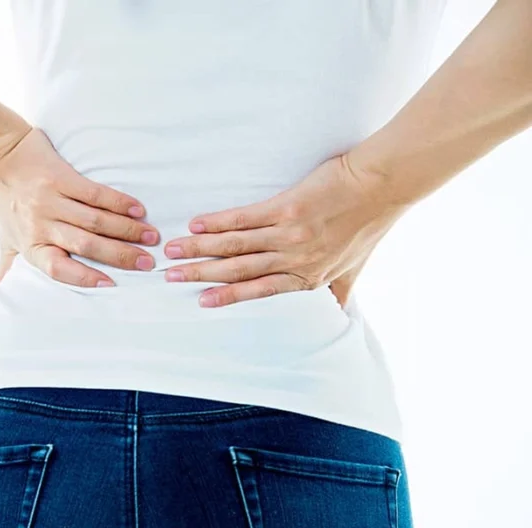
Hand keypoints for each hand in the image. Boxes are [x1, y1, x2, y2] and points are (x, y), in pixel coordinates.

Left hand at [0, 127, 159, 285]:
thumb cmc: (2, 201)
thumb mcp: (4, 238)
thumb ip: (8, 265)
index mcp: (31, 245)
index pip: (58, 268)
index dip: (83, 278)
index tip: (111, 286)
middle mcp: (41, 224)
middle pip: (86, 245)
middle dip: (120, 255)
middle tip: (148, 263)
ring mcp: (52, 200)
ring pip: (95, 220)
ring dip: (127, 230)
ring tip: (151, 238)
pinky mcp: (61, 176)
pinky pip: (95, 193)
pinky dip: (119, 202)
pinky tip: (138, 210)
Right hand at [162, 154, 404, 307]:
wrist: (382, 186)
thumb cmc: (367, 225)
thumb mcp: (355, 268)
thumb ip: (338, 292)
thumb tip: (338, 316)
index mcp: (307, 278)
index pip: (259, 291)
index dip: (227, 297)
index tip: (201, 301)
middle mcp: (295, 261)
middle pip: (238, 270)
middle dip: (201, 274)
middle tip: (171, 276)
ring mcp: (289, 235)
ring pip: (235, 246)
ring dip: (200, 248)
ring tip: (174, 250)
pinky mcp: (287, 208)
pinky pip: (244, 218)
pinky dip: (218, 222)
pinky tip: (197, 224)